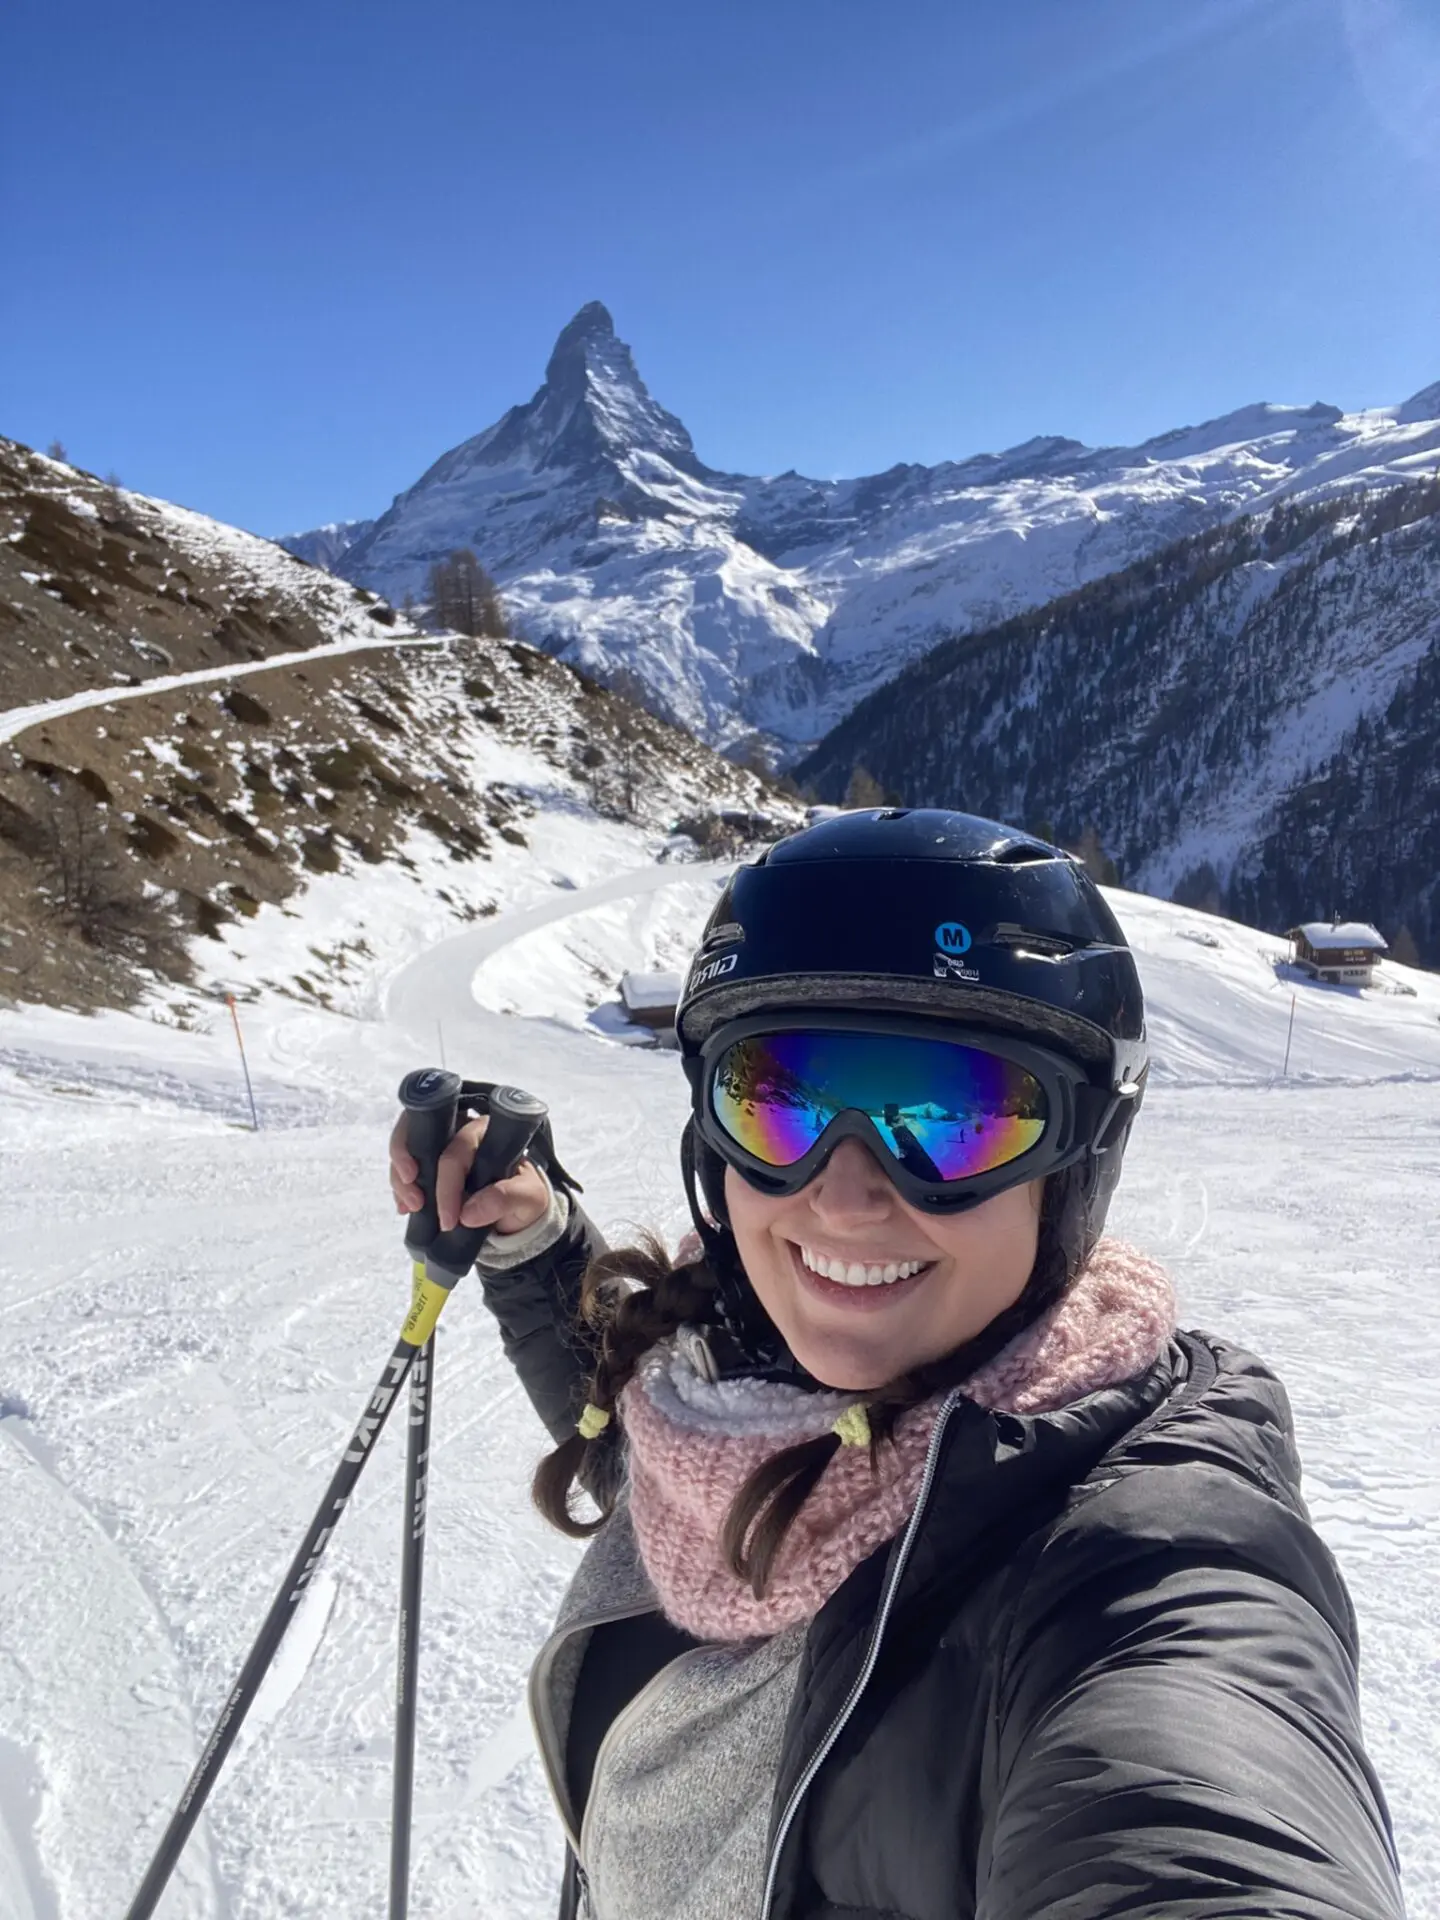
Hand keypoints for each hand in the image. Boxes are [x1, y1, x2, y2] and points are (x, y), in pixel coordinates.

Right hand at [388, 1112, 550, 1235]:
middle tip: (414, 1200)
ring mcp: (441, 1146)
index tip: (448, 1217)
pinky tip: (404, 1207)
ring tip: (408, 1206)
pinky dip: (399, 1187)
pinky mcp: (428, 1164)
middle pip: (424, 1131)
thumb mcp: (528, 1198)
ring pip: (409, 1147)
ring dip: (400, 1177)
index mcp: (487, 1132)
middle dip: (408, 1162)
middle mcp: (461, 1131)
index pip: (459, 1147)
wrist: (516, 1215)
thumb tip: (468, 1213)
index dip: (448, 1182)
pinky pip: (404, 1166)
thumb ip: (505, 1199)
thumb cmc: (524, 1198)